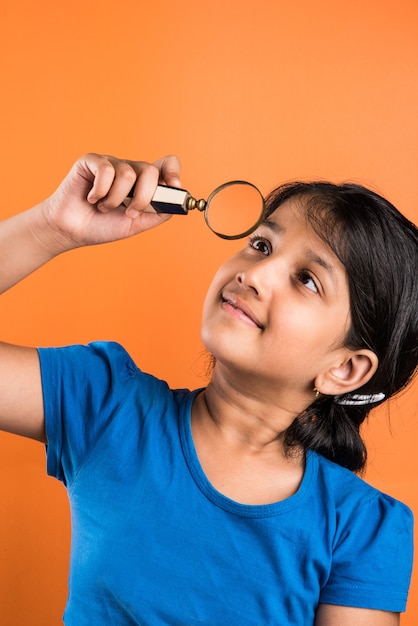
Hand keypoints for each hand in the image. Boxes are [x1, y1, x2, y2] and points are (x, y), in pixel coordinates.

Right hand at [40, 153, 181, 251]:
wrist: (73, 231)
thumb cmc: (102, 226)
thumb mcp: (136, 224)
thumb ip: (158, 213)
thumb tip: (178, 202)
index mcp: (143, 183)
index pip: (166, 164)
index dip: (172, 171)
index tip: (174, 187)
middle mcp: (130, 169)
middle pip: (150, 171)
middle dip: (142, 197)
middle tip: (128, 211)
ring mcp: (111, 163)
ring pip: (127, 174)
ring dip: (115, 199)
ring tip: (104, 207)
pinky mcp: (92, 161)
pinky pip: (106, 170)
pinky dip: (100, 191)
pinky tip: (91, 198)